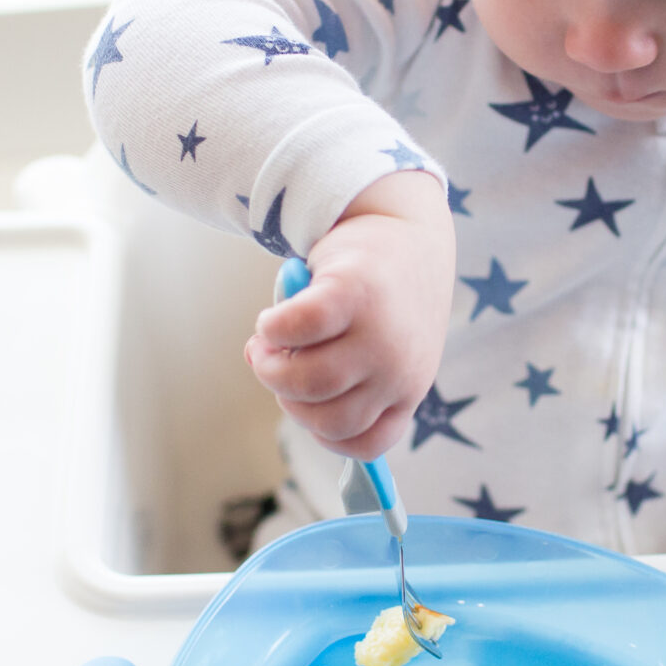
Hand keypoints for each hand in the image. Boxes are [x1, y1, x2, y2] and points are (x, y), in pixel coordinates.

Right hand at [246, 171, 454, 460]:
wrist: (406, 223)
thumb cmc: (382, 296)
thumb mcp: (368, 341)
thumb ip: (322, 363)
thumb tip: (257, 360)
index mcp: (409, 388)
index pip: (367, 443)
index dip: (323, 433)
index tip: (306, 404)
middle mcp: (400, 368)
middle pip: (328, 420)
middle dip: (287, 400)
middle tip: (276, 366)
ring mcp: (380, 332)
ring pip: (308, 382)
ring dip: (270, 367)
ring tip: (266, 344)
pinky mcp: (353, 291)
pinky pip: (297, 329)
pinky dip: (272, 328)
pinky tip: (272, 318)